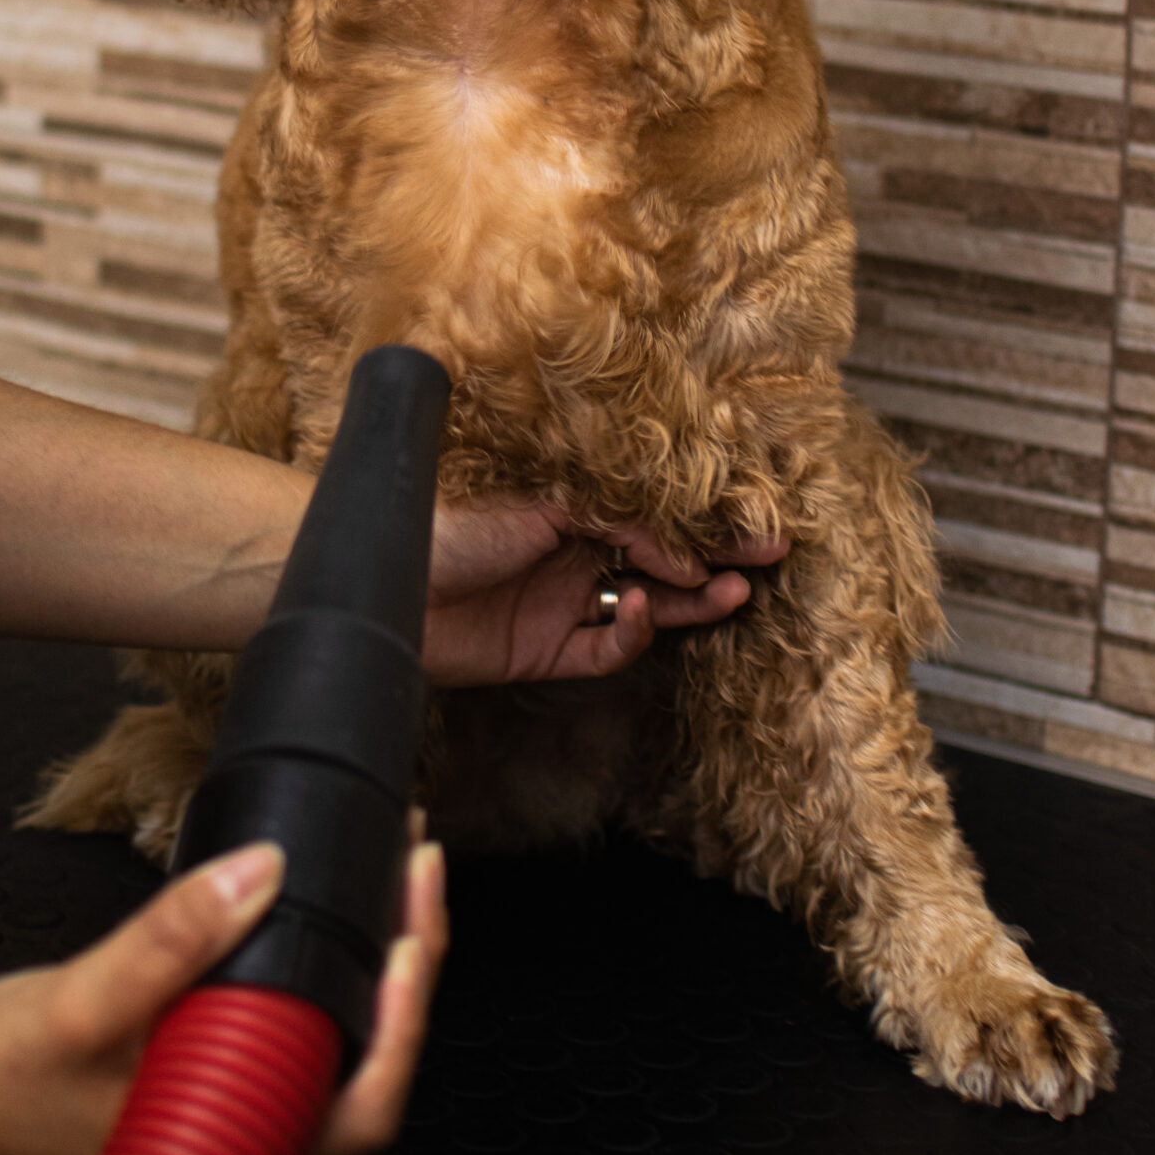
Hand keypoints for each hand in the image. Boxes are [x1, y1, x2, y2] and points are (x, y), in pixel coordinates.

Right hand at [0, 838, 446, 1154]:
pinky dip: (322, 963)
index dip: (405, 1022)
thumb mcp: (83, 999)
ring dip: (370, 958)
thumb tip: (262, 872)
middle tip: (417, 867)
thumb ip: (172, 941)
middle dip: (407, 964)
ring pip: (336, 1040)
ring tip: (391, 873)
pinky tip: (325, 912)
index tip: (411, 935)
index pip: (364, 1109)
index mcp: (232, 1154)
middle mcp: (245, 1144)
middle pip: (368, 1064)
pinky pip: (292, 1024)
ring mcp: (231, 1113)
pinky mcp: (210, 1079)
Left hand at [424, 502, 786, 685]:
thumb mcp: (540, 503)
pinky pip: (606, 650)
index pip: (652, 514)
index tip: (752, 522)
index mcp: (570, 507)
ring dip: (688, 600)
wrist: (387, 584)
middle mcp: (572, 554)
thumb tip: (679, 548)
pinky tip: (644, 611)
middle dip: (713, 559)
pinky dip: (632, 635)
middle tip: (767, 559)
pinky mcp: (546, 652)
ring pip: (645, 606)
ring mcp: (562, 604)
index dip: (701, 520)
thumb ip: (614, 521)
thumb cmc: (449, 522)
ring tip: (731, 593)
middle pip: (659, 561)